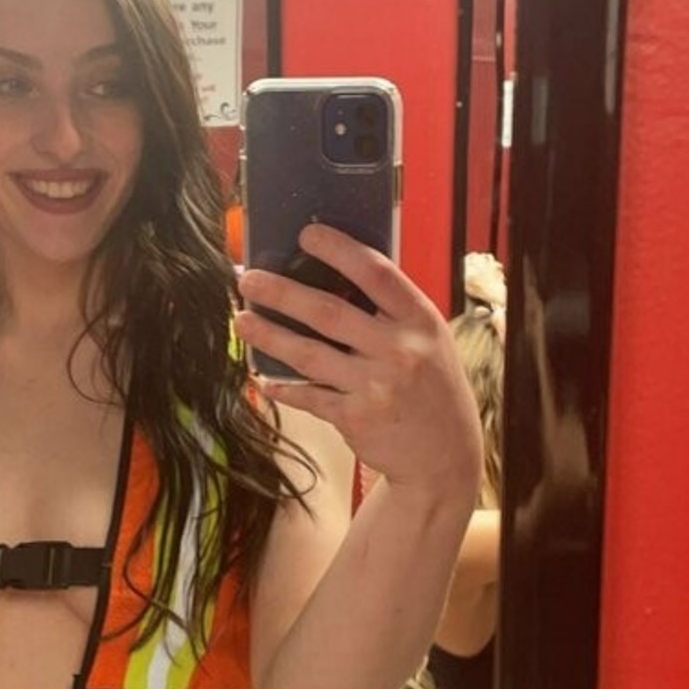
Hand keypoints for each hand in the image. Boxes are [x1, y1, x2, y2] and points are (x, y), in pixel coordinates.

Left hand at [236, 224, 482, 501]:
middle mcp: (399, 350)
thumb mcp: (429, 340)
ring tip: (243, 319)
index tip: (306, 234)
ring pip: (309, 354)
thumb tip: (332, 279)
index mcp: (420, 320)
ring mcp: (376, 386)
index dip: (339, 250)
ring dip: (270, 335)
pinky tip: (263, 377)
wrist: (445, 454)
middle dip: (282, 292)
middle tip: (249, 279)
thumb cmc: (432, 388)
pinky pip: (309, 396)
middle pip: (328, 312)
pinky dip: (284, 387)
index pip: (376, 273)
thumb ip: (391, 313)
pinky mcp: (356, 418)